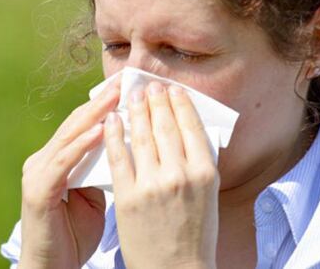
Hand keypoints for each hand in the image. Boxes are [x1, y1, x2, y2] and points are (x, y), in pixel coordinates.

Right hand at [18, 76, 120, 268]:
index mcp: (56, 160)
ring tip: (116, 98)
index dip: (105, 107)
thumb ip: (102, 170)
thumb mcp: (93, 196)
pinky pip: (63, 163)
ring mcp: (37, 174)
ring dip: (94, 116)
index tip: (129, 89)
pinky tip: (100, 131)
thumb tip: (129, 148)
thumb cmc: (74, 236)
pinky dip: (81, 146)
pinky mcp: (38, 191)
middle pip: (75, 124)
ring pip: (68, 137)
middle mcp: (43, 160)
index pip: (83, 126)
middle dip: (101, 103)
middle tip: (124, 82)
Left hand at [104, 81, 218, 268]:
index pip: (191, 126)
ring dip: (135, 110)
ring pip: (142, 136)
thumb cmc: (195, 233)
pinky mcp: (128, 196)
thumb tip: (189, 129)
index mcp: (205, 173)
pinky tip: (110, 120)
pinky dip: (114, 134)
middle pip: (165, 126)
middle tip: (148, 85)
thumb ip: (199, 162)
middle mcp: (181, 175)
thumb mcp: (208, 194)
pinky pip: (119, 156)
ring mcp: (153, 185)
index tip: (171, 89)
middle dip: (155, 101)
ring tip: (130, 96)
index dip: (179, 103)